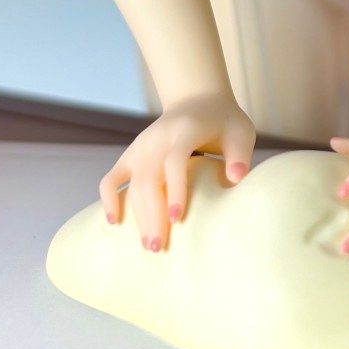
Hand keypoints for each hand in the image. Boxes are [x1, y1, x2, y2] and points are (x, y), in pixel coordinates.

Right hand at [101, 95, 254, 250]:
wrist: (197, 100)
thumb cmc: (224, 123)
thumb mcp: (240, 133)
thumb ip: (239, 155)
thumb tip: (236, 179)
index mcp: (185, 131)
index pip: (175, 161)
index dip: (175, 189)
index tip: (177, 220)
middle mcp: (157, 138)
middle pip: (149, 179)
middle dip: (152, 215)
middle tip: (159, 248)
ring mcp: (141, 147)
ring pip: (132, 184)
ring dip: (137, 216)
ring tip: (149, 246)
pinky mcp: (131, 154)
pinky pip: (111, 178)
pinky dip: (109, 199)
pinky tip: (115, 222)